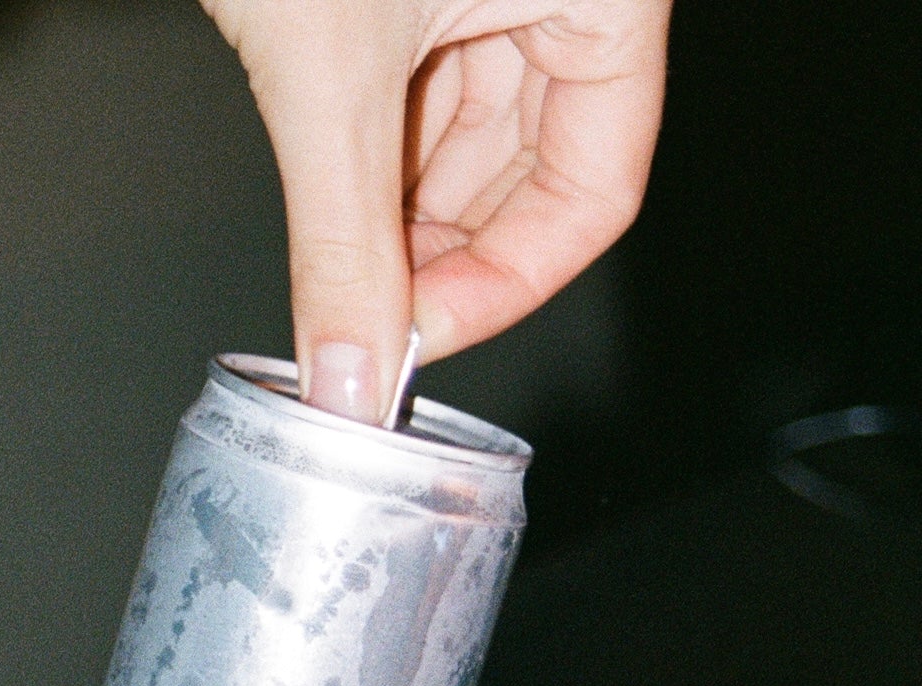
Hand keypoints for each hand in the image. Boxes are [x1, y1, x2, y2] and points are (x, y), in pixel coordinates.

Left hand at [202, 0, 670, 419]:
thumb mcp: (328, 74)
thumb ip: (341, 237)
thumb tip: (352, 376)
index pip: (594, 190)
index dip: (506, 284)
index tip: (420, 336)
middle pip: (534, 171)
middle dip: (442, 254)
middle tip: (367, 316)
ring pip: (472, 136)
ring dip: (399, 212)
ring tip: (336, 262)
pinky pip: (425, 88)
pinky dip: (374, 153)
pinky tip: (328, 199)